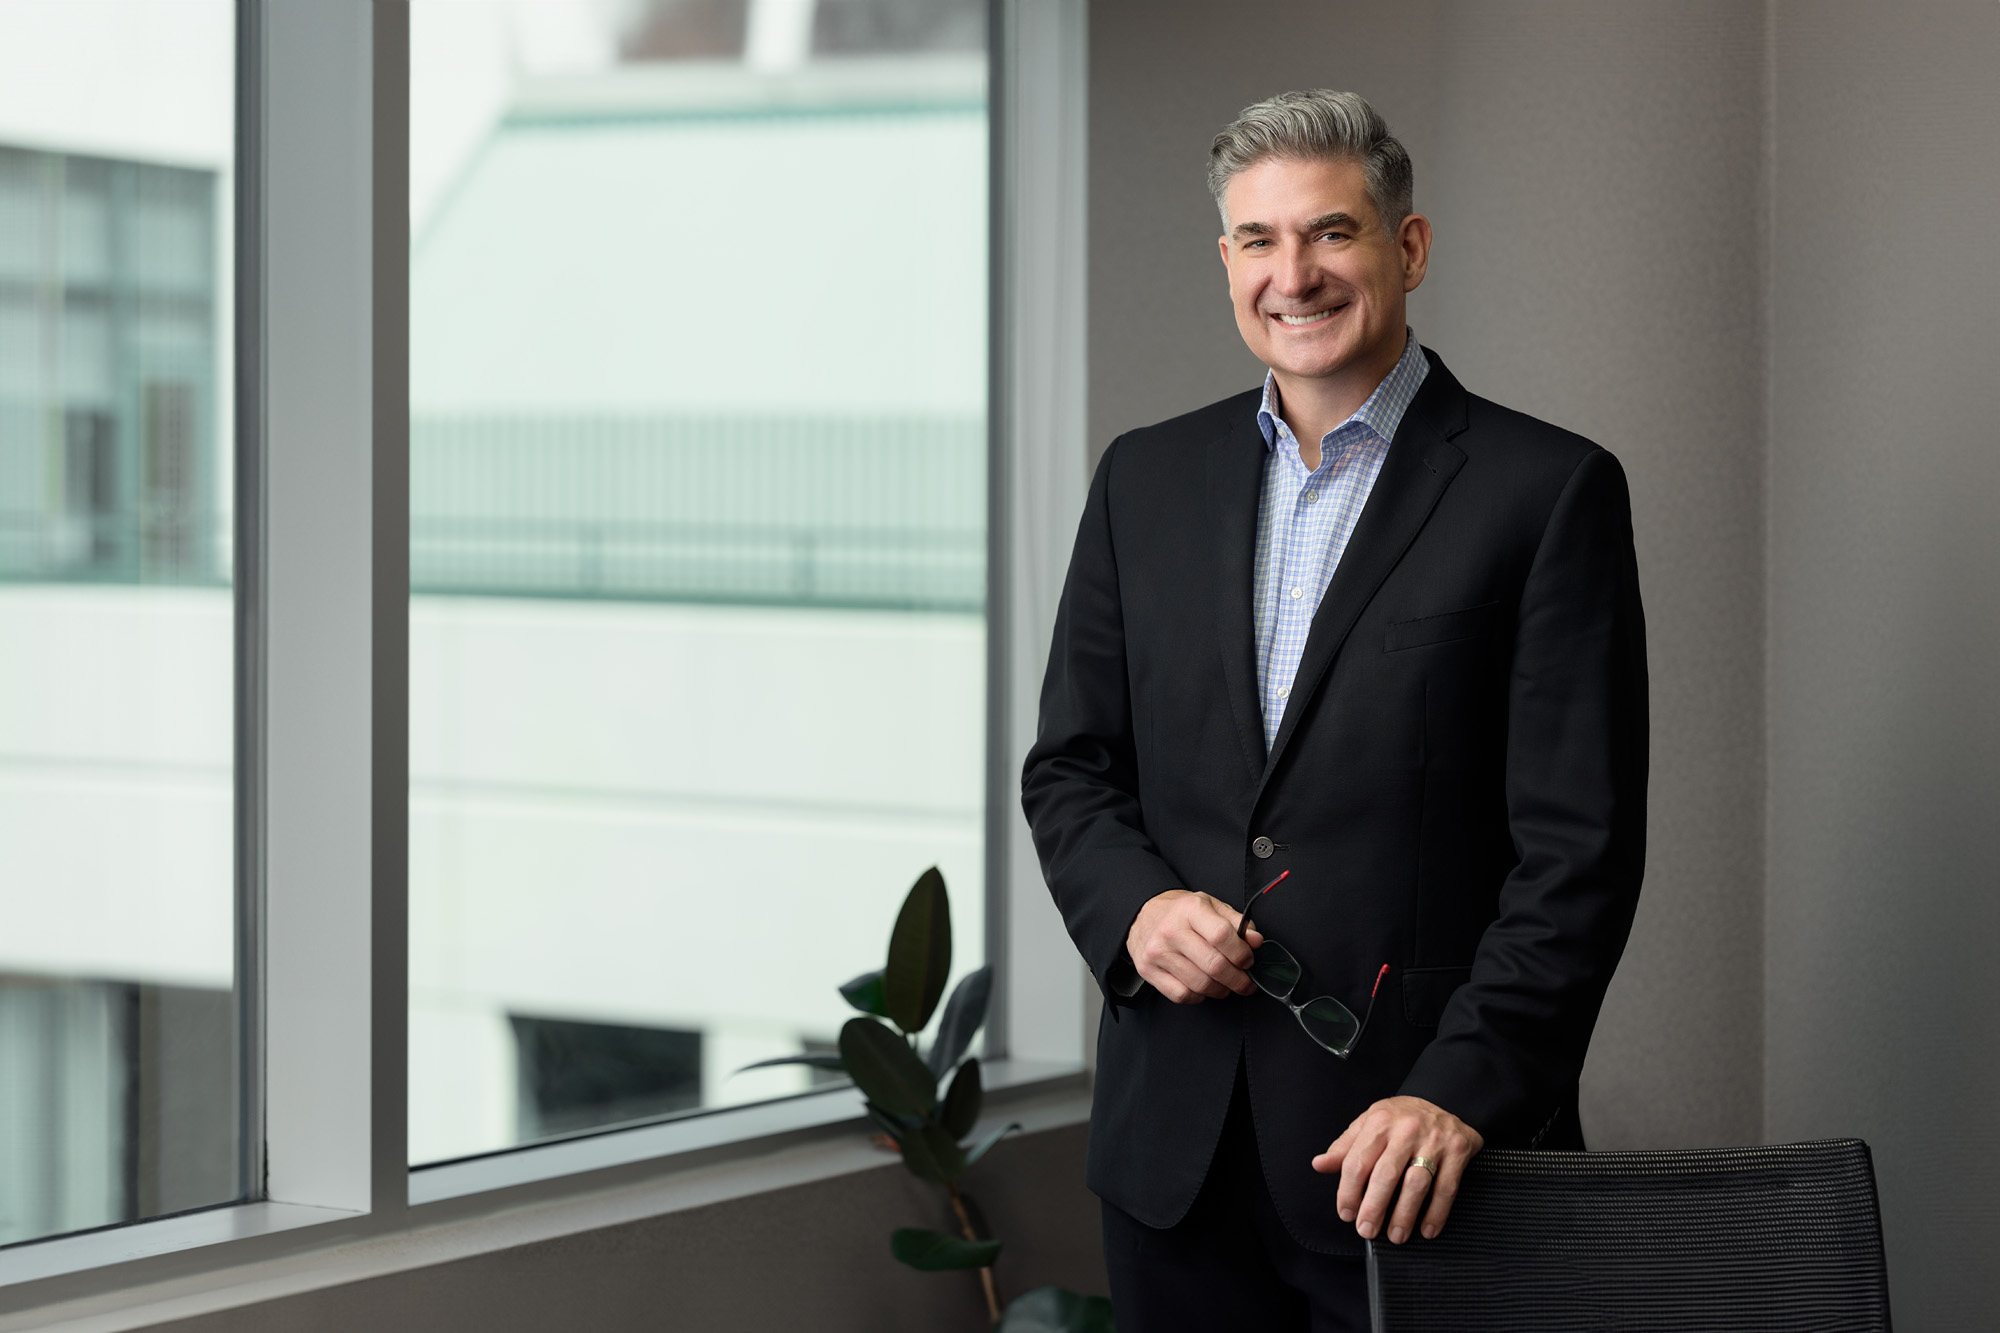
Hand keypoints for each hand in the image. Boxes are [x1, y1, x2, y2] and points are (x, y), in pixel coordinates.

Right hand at [1125, 889, 1263, 1002]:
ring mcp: (1157, 953)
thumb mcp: (1211, 906)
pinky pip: (1182, 995)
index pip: (1222, 936)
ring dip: (1221, 990)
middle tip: (1245, 982)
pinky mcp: (1148, 970)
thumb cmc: (1182, 913)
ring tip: (1226, 985)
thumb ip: (1237, 922)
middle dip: (1238, 979)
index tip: (1248, 960)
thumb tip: (1256, 941)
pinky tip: (1203, 987)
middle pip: (1214, 965)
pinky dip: (1199, 996)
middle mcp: (1171, 931)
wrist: (1143, 914)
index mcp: (1190, 909)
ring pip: (1200, 985)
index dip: (1242, 953)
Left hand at [1312, 1096, 1482, 1243]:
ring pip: (1416, 1183)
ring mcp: (1434, 1141)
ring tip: (1395, 1236)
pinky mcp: (1458, 1151)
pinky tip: (1427, 1229)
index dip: (1349, 1192)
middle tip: (1366, 1230)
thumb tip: (1320, 1165)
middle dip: (1374, 1208)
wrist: (1446, 1099)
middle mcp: (1406, 1130)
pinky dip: (1436, 1212)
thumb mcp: (1370, 1123)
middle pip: (1386, 1175)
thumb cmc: (1402, 1117)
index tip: (1346, 1214)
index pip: (1358, 1162)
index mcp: (1379, 1121)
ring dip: (1404, 1215)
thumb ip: (1345, 1147)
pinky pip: (1446, 1188)